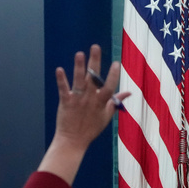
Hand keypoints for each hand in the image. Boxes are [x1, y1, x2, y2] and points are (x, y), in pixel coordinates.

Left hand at [39, 45, 129, 183]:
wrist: (73, 141)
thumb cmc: (91, 128)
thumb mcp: (106, 116)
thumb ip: (116, 101)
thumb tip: (129, 92)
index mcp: (101, 102)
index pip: (109, 86)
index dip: (113, 75)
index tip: (116, 63)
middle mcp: (90, 99)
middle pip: (94, 78)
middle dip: (95, 62)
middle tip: (95, 47)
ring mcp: (78, 100)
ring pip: (79, 81)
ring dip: (79, 67)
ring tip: (79, 54)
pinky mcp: (66, 102)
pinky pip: (64, 89)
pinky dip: (61, 80)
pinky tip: (59, 69)